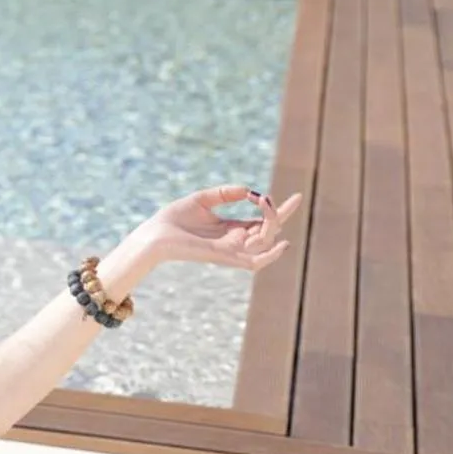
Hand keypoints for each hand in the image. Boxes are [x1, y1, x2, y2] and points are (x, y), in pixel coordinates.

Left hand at [138, 184, 304, 271]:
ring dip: (271, 222)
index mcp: (230, 229)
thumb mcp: (203, 199)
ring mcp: (232, 250)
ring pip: (265, 241)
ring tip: (265, 203)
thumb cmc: (173, 218)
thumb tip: (250, 191)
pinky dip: (271, 255)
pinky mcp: (225, 257)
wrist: (154, 235)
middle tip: (277, 198)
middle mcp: (235, 241)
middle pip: (269, 231)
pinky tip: (282, 242)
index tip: (298, 196)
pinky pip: (255, 262)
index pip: (262, 221)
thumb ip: (226, 193)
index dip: (280, 210)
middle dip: (280, 214)